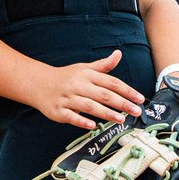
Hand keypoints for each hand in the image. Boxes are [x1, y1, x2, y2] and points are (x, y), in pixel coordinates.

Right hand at [27, 50, 145, 129]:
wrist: (38, 83)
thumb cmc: (66, 77)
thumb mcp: (84, 68)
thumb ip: (103, 65)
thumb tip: (119, 54)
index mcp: (86, 75)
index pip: (111, 82)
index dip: (127, 90)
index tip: (140, 99)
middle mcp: (77, 85)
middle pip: (103, 94)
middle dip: (121, 103)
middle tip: (136, 111)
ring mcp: (67, 98)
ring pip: (89, 106)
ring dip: (106, 113)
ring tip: (121, 119)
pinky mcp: (58, 110)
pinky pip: (70, 116)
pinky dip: (81, 120)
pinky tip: (92, 125)